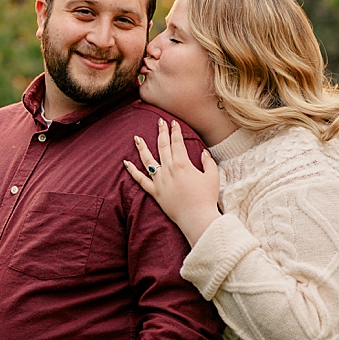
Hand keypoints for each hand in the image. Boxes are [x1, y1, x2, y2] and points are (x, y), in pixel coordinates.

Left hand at [123, 120, 222, 246]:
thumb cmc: (206, 198)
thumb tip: (203, 153)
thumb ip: (208, 162)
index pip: (177, 142)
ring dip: (142, 147)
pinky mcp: (155, 192)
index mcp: (182, 163)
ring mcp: (160, 181)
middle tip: (159, 121)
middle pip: (162, 146)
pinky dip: (132, 171)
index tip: (173, 122)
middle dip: (161, 132)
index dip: (175, 131)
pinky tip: (126, 163)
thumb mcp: (212, 176)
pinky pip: (140, 180)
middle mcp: (168, 169)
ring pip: (148, 160)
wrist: (196, 218)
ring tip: (136, 137)